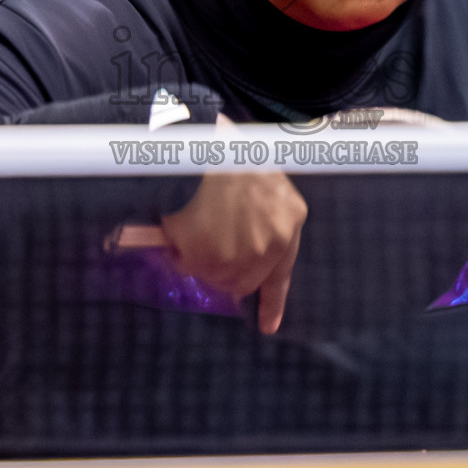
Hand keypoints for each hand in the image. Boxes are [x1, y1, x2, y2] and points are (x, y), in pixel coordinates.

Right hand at [159, 115, 306, 333]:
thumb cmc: (223, 149)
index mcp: (290, 216)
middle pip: (246, 281)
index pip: (283, 270)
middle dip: (224, 272)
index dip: (272, 300)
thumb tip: (239, 247)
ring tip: (187, 227)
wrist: (197, 140)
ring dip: (199, 260)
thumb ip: (259, 214)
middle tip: (203, 248)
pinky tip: (176, 228)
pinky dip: (179, 254)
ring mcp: (245, 254)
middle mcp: (274, 241)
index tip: (267, 327)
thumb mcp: (257, 176)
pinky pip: (190, 267)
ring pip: (216, 277)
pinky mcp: (213, 259)